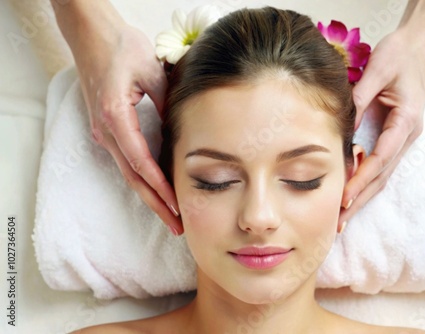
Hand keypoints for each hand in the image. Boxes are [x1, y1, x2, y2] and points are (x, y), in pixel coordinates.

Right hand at [72, 23, 181, 233]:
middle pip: (132, 177)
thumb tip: (183, 130)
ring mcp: (104, 132)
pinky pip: (126, 161)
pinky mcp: (107, 129)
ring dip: (149, 195)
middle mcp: (106, 130)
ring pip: (128, 173)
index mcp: (115, 116)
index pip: (140, 161)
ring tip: (171, 215)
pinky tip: (158, 190)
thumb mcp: (152, 71)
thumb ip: (167, 103)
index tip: (177, 205)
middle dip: (156, 203)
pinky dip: (143, 179)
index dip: (160, 186)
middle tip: (177, 226)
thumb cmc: (121, 47)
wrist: (92, 35)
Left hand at [339, 24, 424, 223]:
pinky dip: (365, 181)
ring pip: (382, 174)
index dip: (362, 179)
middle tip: (339, 222)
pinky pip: (380, 164)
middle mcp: (406, 135)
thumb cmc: (401, 55)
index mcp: (405, 121)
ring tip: (343, 217)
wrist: (420, 47)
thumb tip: (340, 123)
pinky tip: (351, 193)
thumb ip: (359, 96)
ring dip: (363, 196)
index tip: (344, 198)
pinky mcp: (393, 136)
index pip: (381, 158)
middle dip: (361, 199)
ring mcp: (401, 138)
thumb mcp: (379, 69)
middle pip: (383, 176)